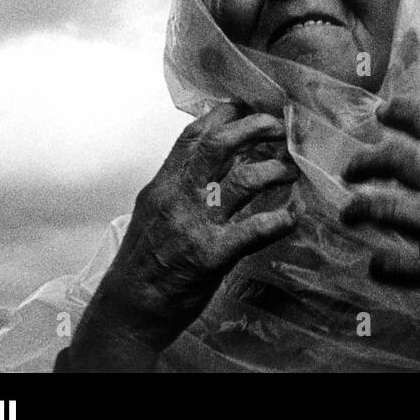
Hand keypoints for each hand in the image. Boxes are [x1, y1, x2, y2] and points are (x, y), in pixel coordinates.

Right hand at [66, 102, 300, 370]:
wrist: (126, 311)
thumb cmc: (143, 262)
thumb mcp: (154, 211)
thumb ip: (181, 184)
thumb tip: (213, 158)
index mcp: (163, 185)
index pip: (193, 135)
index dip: (226, 115)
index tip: (250, 107)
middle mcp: (177, 198)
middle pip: (219, 145)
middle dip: (255, 128)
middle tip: (279, 128)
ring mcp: (194, 226)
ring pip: (241, 181)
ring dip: (274, 170)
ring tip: (291, 171)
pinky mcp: (210, 256)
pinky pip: (252, 231)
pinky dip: (278, 220)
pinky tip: (292, 216)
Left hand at [340, 96, 419, 362]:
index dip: (404, 112)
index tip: (385, 111)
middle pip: (396, 160)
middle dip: (366, 161)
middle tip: (353, 170)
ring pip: (383, 209)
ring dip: (358, 208)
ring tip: (351, 212)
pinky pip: (393, 265)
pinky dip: (379, 264)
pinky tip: (377, 262)